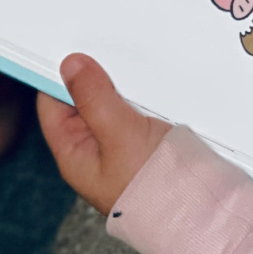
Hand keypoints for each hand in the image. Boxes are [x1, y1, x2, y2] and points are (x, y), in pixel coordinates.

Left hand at [37, 54, 170, 214]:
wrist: (199, 210)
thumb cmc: (153, 185)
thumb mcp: (118, 133)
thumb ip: (94, 97)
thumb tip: (71, 65)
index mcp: (74, 153)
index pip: (53, 104)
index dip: (59, 74)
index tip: (73, 44)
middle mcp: (95, 150)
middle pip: (84, 100)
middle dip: (96, 73)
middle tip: (107, 42)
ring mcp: (123, 146)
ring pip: (115, 102)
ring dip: (124, 83)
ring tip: (134, 57)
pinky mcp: (149, 142)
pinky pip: (140, 109)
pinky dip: (145, 93)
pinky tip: (156, 79)